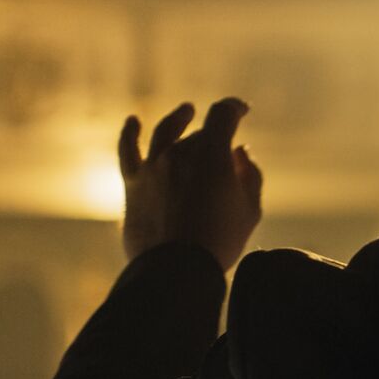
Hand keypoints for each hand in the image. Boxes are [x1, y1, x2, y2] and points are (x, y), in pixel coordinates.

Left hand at [117, 98, 263, 267]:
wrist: (176, 270)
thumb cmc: (220, 241)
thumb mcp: (250, 210)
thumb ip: (249, 175)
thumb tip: (239, 152)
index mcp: (212, 153)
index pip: (223, 113)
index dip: (234, 108)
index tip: (241, 110)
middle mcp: (180, 151)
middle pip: (199, 134)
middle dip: (215, 140)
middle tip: (226, 160)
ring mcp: (153, 166)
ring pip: (166, 132)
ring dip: (178, 119)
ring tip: (185, 112)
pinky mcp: (133, 184)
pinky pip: (128, 151)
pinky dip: (129, 133)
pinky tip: (133, 122)